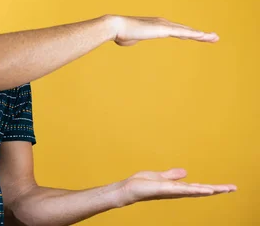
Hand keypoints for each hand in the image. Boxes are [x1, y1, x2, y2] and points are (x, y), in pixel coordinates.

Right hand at [108, 15, 218, 45]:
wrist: (115, 27)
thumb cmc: (119, 33)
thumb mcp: (128, 38)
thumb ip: (131, 39)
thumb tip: (125, 39)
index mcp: (156, 26)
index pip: (176, 31)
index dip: (188, 34)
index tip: (198, 37)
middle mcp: (163, 23)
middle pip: (185, 30)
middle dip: (200, 34)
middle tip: (213, 37)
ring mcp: (164, 25)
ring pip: (187, 31)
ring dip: (202, 35)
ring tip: (214, 38)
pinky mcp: (164, 29)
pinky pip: (182, 33)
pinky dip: (194, 34)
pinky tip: (203, 36)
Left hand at [117, 168, 235, 206]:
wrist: (129, 189)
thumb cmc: (142, 184)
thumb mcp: (160, 176)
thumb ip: (172, 175)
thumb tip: (186, 172)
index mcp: (177, 188)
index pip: (198, 187)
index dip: (212, 187)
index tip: (226, 187)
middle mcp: (177, 191)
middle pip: (201, 190)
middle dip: (217, 189)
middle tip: (233, 188)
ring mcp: (173, 191)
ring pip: (196, 190)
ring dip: (211, 189)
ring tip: (226, 188)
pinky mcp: (166, 189)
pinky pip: (183, 190)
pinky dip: (196, 190)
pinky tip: (207, 190)